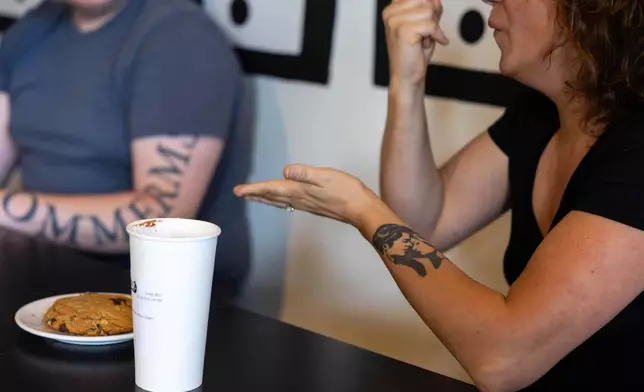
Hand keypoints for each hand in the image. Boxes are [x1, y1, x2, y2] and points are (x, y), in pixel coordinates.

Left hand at [233, 164, 386, 226]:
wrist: (361, 209)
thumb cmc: (347, 191)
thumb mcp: (326, 177)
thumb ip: (305, 173)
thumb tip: (285, 171)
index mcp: (299, 190)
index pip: (272, 189)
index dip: (254, 188)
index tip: (238, 190)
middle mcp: (299, 199)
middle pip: (272, 197)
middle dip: (255, 194)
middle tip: (240, 193)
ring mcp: (306, 204)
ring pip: (279, 201)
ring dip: (265, 198)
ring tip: (254, 196)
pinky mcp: (313, 206)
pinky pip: (289, 203)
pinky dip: (278, 201)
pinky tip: (281, 201)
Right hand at [383, 0, 448, 88]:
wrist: (406, 77)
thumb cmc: (413, 54)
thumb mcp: (424, 24)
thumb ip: (430, 7)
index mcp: (393, 9)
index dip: (429, 7)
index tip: (426, 23)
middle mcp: (391, 13)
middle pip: (425, 0)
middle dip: (432, 17)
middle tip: (424, 33)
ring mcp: (395, 21)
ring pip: (429, 11)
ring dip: (432, 28)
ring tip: (422, 40)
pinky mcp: (403, 31)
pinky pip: (431, 25)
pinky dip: (436, 36)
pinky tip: (427, 44)